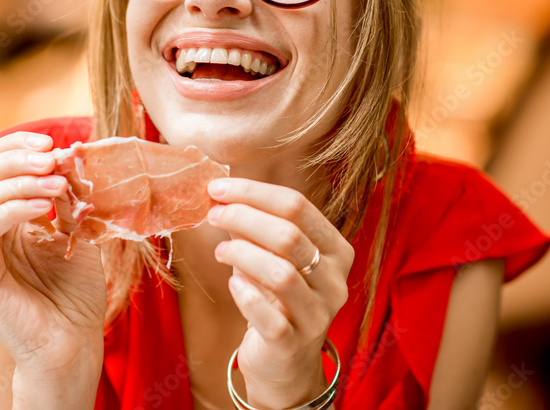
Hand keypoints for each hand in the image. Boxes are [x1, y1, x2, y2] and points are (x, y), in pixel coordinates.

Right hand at [0, 132, 106, 377]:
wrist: (73, 341)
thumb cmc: (75, 290)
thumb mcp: (75, 228)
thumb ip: (66, 193)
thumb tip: (66, 152)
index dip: (17, 145)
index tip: (53, 142)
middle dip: (17, 158)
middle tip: (53, 156)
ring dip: (20, 180)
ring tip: (59, 183)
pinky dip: (13, 209)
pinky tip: (45, 205)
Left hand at [206, 177, 353, 408]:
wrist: (284, 361)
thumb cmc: (276, 298)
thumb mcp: (274, 257)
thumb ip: (256, 225)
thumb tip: (221, 192)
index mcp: (336, 250)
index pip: (298, 205)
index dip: (254, 192)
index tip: (218, 186)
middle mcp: (335, 281)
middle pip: (289, 235)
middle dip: (244, 217)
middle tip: (213, 214)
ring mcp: (318, 315)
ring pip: (281, 273)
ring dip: (242, 253)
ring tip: (220, 249)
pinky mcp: (293, 344)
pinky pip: (270, 316)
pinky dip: (246, 295)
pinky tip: (233, 283)